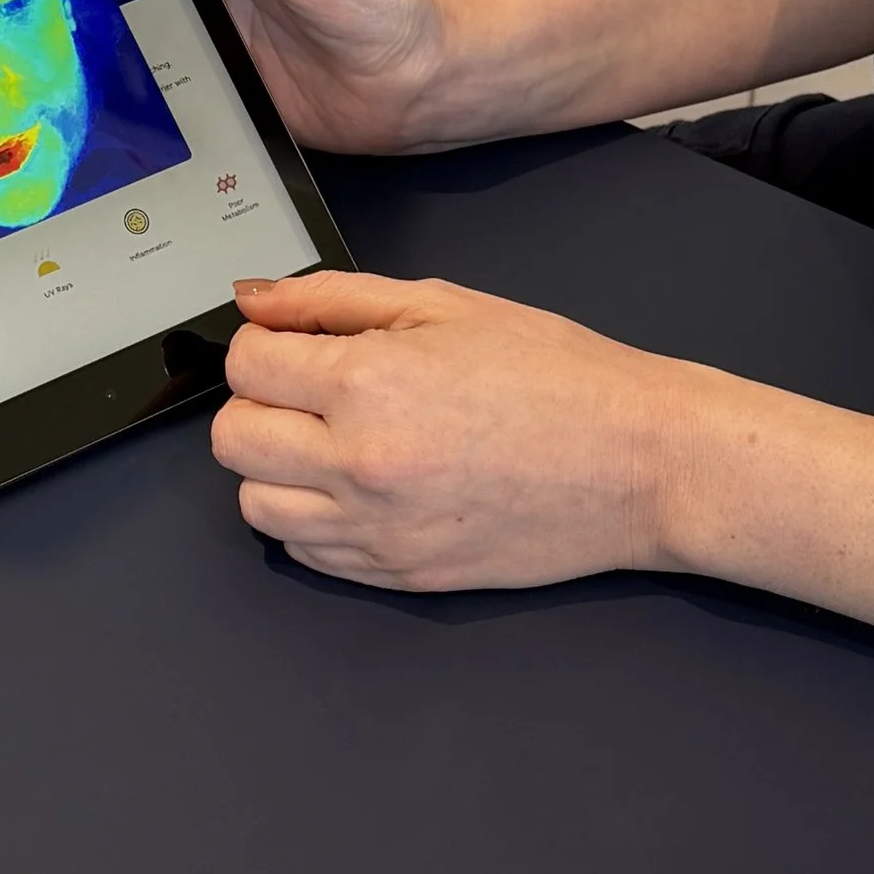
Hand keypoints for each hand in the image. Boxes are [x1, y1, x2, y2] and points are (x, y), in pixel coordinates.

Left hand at [215, 270, 692, 591]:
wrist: (639, 464)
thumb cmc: (559, 378)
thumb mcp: (445, 305)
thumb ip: (333, 299)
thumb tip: (255, 298)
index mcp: (369, 384)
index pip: (246, 365)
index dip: (265, 343)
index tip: (293, 343)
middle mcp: (359, 464)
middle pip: (233, 439)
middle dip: (259, 403)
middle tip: (309, 389)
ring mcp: (375, 530)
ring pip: (256, 505)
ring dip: (277, 467)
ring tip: (333, 440)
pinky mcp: (397, 575)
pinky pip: (305, 552)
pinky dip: (312, 518)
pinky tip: (359, 486)